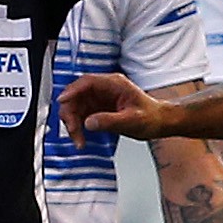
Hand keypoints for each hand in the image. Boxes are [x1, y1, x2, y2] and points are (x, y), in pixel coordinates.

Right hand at [58, 72, 173, 145]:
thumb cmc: (152, 117)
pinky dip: (78, 127)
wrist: (160, 122)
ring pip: (76, 107)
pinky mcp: (98, 109)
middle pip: (77, 95)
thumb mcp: (132, 120)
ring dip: (73, 123)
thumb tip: (89, 122)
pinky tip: (82, 138)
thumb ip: (110, 121)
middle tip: (73, 130)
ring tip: (79, 140)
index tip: (63, 100)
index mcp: (114, 84)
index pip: (87, 82)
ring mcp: (100, 99)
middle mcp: (105, 89)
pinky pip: (81, 116)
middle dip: (70, 113)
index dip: (72, 91)